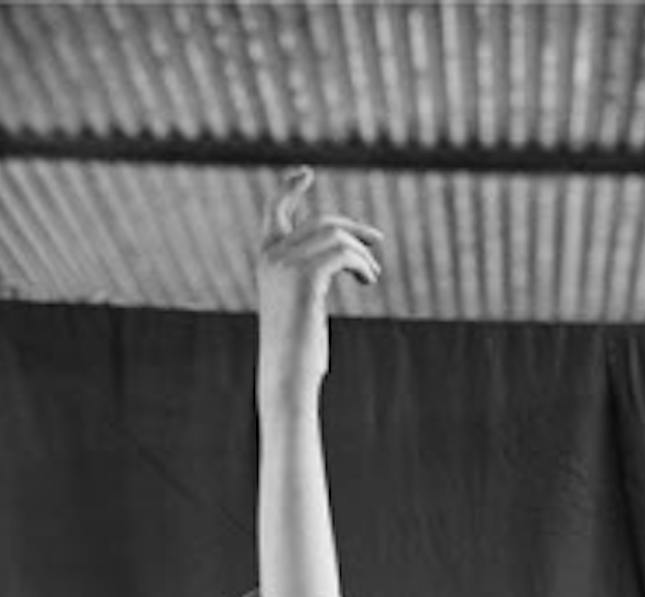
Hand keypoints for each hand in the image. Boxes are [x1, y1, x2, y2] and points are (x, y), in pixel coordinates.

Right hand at [257, 168, 382, 398]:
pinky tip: (368, 280)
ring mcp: (285, 263)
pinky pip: (342, 252)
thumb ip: (312, 279)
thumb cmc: (298, 353)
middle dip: (353, 229)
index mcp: (266, 260)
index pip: (275, 212)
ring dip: (361, 253)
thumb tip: (344, 261)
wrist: (288, 375)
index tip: (305, 173)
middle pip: (321, 223)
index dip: (289, 189)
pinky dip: (360, 263)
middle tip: (377, 240)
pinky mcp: (304, 276)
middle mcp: (271, 256)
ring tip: (372, 277)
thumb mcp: (304, 308)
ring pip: (335, 236)